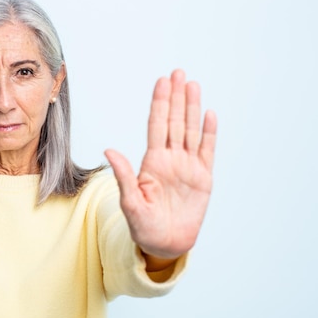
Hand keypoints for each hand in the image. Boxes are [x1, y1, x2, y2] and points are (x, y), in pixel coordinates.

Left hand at [105, 69, 216, 260]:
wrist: (164, 244)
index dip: (160, 103)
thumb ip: (123, 175)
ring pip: (191, 130)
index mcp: (152, 161)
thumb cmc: (143, 225)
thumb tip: (109, 149)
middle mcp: (170, 158)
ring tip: (193, 85)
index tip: (161, 81)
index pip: (157, 125)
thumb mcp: (130, 201)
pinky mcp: (203, 178)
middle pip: (174, 121)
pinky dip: (209, 132)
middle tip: (178, 73)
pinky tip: (209, 114)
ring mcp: (188, 166)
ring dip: (192, 108)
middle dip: (176, 97)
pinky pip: (207, 150)